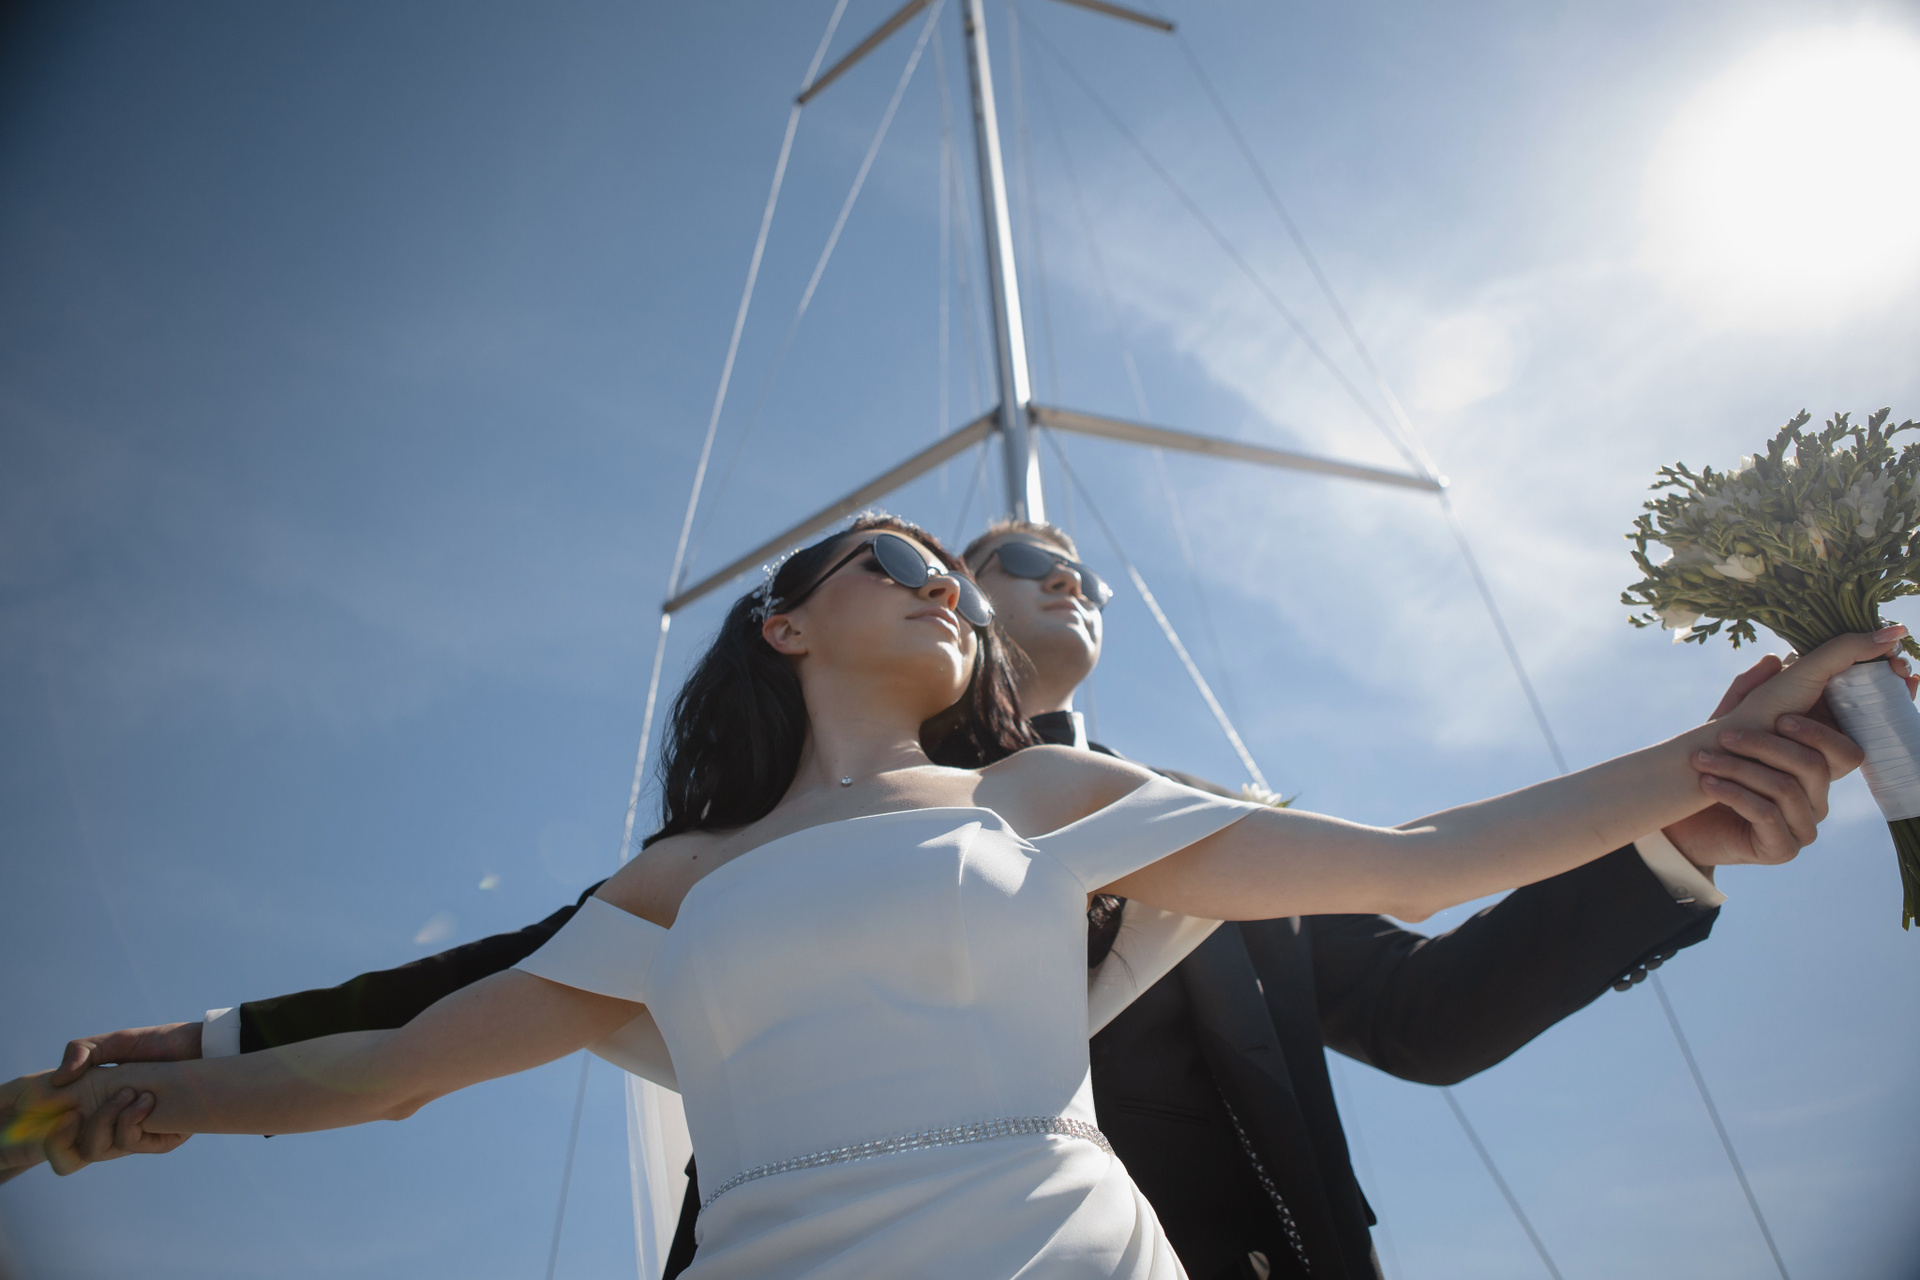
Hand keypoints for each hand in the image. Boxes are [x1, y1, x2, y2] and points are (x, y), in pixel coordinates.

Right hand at [0, 1022, 203, 1181]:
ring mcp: (140, 1133)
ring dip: (113, 1120)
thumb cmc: (161, 1043)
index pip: (64, 1141)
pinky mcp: (165, 1137)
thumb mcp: (116, 1042)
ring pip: (106, 1148)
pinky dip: (133, 1126)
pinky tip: (147, 1101)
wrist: (203, 1045)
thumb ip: (82, 1051)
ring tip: (135, 1093)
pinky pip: (138, 1145)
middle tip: (106, 1098)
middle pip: (81, 1150)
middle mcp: (116, 1126)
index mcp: (99, 1109)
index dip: (55, 1137)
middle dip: (86, 1126)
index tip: (64, 1113)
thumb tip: (58, 1080)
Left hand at [1666, 643, 1908, 867]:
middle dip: (1768, 745)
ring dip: (1740, 769)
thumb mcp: (1727, 725)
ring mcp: (1803, 826)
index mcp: (1816, 767)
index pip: (1847, 749)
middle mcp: (1818, 797)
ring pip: (1788, 789)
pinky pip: (1766, 815)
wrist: (1676, 819)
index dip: (1826, 731)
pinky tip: (1707, 783)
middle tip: (1726, 735)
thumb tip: (1775, 657)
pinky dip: (1733, 794)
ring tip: (1701, 759)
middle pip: (1817, 765)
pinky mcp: (1781, 849)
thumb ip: (1750, 693)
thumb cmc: (1710, 769)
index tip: (1781, 716)